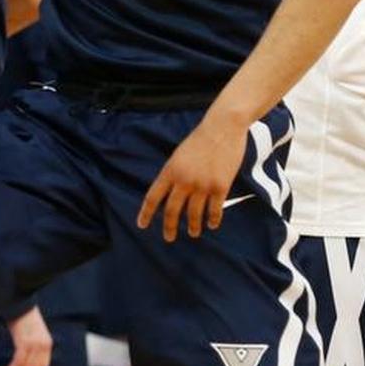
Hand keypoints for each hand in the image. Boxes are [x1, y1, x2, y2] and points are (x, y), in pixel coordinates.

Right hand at [2, 305, 52, 365]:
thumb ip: (31, 344)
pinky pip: (19, 361)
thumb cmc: (24, 317)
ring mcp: (34, 344)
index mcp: (47, 343)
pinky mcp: (25, 342)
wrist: (21, 303)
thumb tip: (24, 357)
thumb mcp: (32, 332)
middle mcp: (43, 345)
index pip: (43, 365)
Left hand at [137, 109, 249, 241]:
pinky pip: (214, 210)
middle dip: (169, 227)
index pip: (153, 197)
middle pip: (172, 211)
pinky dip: (212, 220)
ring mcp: (202, 185)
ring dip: (194, 226)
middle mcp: (184, 180)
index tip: (141, 225)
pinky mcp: (220, 186)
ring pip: (194, 214)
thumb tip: (170, 193)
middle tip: (168, 238)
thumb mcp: (179, 155)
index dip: (146, 213)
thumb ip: (173, 174)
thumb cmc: (201, 139)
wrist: (223, 127)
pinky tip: (211, 225)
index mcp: (170, 171)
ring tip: (194, 233)